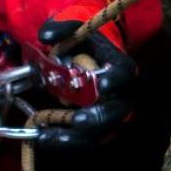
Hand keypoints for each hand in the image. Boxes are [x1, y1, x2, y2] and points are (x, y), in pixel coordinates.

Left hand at [36, 18, 135, 149]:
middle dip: (98, 118)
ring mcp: (109, 113)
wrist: (85, 57)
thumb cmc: (82, 43)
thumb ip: (60, 28)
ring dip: (77, 137)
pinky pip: (86, 140)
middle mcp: (120, 92)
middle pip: (118, 111)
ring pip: (102, 132)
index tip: (104, 85)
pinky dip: (66, 141)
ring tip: (51, 136)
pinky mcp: (97, 127)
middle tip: (77, 121)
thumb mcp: (72, 29)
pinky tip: (44, 138)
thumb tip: (45, 37)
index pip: (125, 72)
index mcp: (118, 64)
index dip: (117, 79)